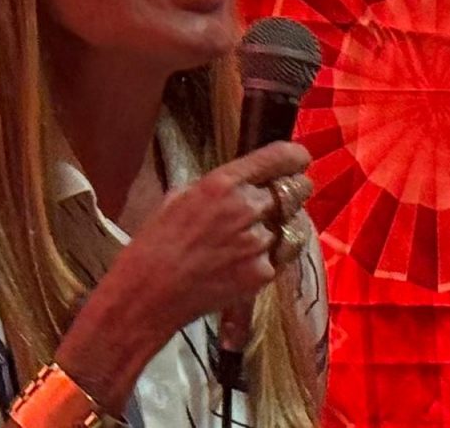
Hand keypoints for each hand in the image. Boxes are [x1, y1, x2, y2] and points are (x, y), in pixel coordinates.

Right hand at [55, 141, 311, 413]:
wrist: (149, 292)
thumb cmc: (157, 242)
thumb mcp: (180, 196)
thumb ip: (218, 186)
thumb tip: (244, 181)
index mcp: (222, 183)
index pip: (277, 158)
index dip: (295, 157)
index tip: (299, 159)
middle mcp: (245, 209)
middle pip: (295, 191)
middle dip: (292, 192)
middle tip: (282, 199)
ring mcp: (257, 243)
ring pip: (293, 226)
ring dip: (283, 226)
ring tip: (257, 235)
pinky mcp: (263, 274)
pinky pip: (282, 257)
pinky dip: (272, 256)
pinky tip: (247, 260)